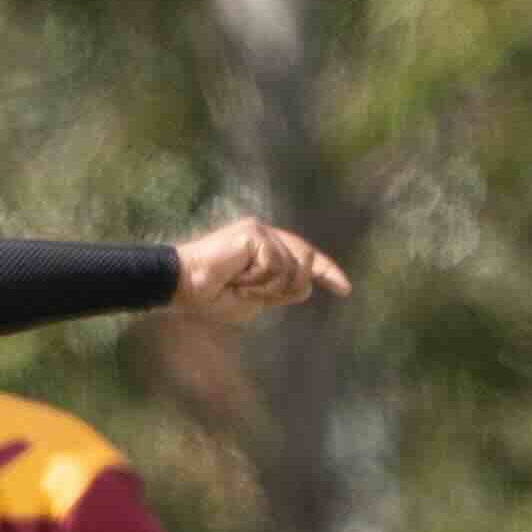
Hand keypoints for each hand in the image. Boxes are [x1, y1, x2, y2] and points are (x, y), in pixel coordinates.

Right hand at [171, 217, 349, 314]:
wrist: (187, 288)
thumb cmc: (213, 296)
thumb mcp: (257, 299)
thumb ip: (281, 290)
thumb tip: (307, 286)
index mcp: (267, 250)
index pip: (306, 259)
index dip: (328, 273)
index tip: (345, 289)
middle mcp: (267, 236)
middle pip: (305, 263)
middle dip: (288, 287)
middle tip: (251, 293)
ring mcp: (261, 232)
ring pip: (291, 268)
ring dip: (266, 287)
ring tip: (239, 285)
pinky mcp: (254, 233)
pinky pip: (275, 264)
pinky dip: (257, 280)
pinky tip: (236, 277)